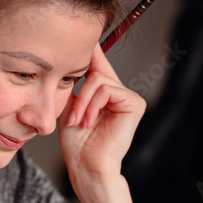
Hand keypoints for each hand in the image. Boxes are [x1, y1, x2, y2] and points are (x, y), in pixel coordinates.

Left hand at [58, 42, 145, 182]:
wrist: (86, 166)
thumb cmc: (76, 144)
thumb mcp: (68, 106)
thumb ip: (72, 83)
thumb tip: (67, 58)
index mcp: (105, 92)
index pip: (97, 62)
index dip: (86, 50)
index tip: (73, 35)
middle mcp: (120, 92)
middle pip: (96, 69)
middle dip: (78, 90)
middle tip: (71, 116)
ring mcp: (129, 97)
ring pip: (99, 80)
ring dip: (83, 101)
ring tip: (78, 121)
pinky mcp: (135, 103)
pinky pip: (107, 89)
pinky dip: (92, 104)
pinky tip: (89, 121)